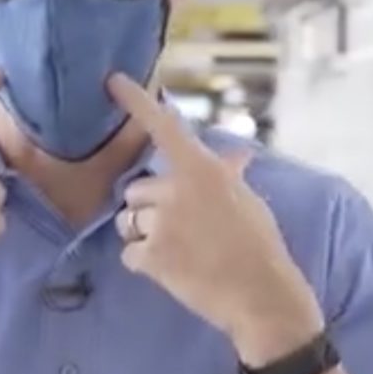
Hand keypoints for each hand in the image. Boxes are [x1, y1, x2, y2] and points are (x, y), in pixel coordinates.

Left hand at [108, 75, 322, 363]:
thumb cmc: (260, 245)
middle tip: (180, 230)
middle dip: (149, 209)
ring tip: (177, 251)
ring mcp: (160, 224)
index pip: (164, 128)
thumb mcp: (249, 201)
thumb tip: (238, 155)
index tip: (111, 80)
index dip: (136, 102)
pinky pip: (128, 254)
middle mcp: (175, 190)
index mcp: (201, 170)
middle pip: (136, 192)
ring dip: (143, 236)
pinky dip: (143, 264)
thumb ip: (228, 176)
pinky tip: (172, 270)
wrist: (261, 293)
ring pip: (126, 223)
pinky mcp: (150, 258)